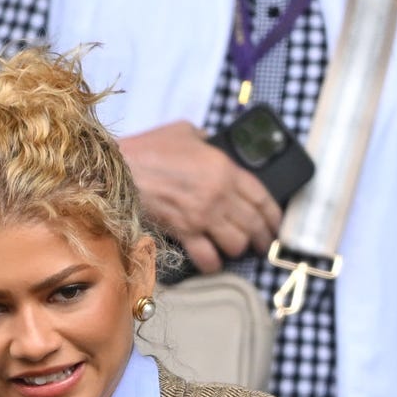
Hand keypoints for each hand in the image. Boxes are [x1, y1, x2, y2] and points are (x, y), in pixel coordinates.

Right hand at [120, 121, 281, 273]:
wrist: (120, 169)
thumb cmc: (149, 148)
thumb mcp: (185, 131)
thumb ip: (205, 140)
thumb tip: (211, 144)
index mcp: (224, 168)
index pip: (261, 196)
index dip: (273, 214)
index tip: (276, 224)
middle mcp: (218, 195)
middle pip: (253, 224)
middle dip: (263, 238)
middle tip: (264, 245)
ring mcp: (201, 217)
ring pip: (236, 243)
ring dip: (238, 249)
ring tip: (236, 250)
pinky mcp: (183, 233)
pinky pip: (208, 258)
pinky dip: (213, 264)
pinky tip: (213, 262)